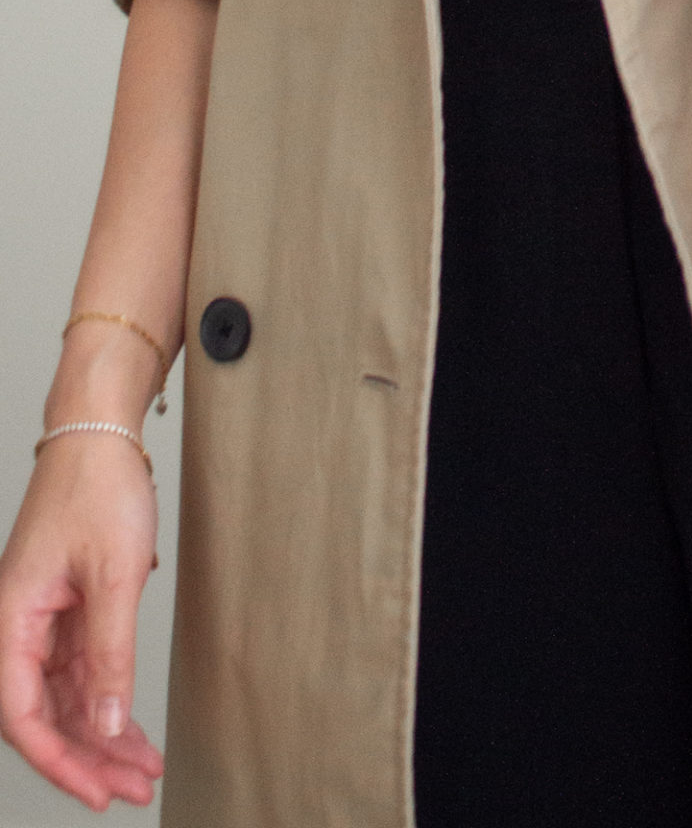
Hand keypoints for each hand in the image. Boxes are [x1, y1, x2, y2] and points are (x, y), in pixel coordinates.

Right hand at [0, 435, 162, 810]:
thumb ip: (110, 652)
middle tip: (133, 788)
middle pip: (45, 713)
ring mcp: (43, 619)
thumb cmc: (98, 488)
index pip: (23, 714)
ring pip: (66, 696)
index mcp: (12, 619)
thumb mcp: (115, 574)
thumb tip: (107, 722)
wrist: (100, 435)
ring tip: (143, 768)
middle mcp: (19, 625)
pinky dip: (108, 697)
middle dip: (89, 757)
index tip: (97, 791)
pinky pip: (82, 670)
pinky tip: (133, 727)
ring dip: (103, 734)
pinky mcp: (68, 608)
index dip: (60, 760)